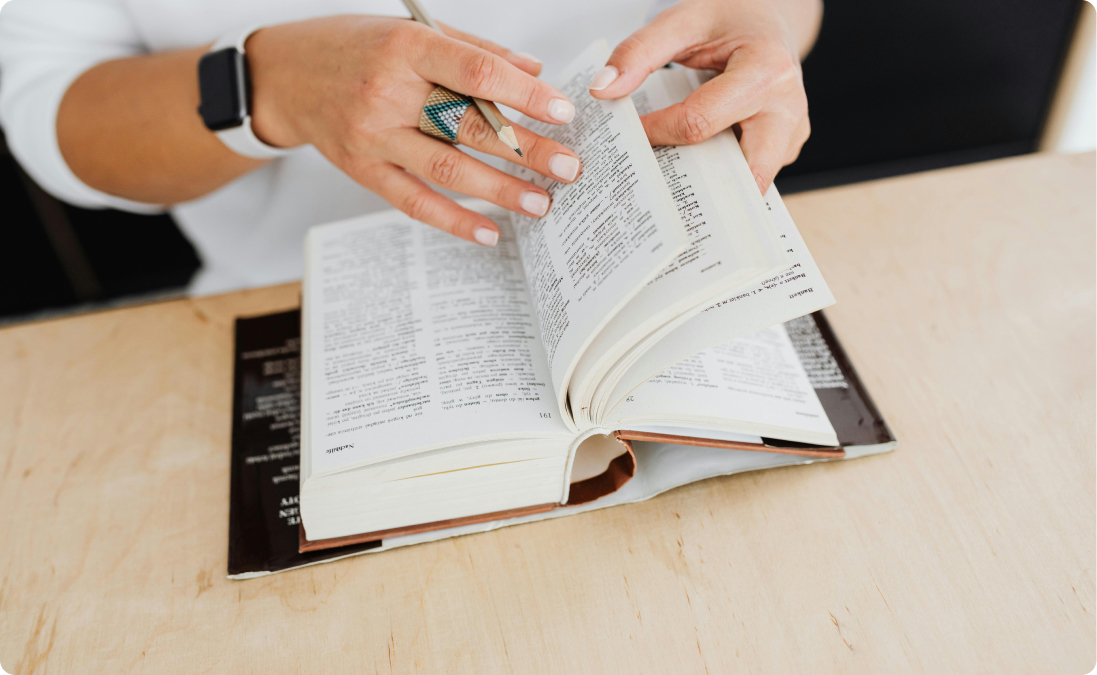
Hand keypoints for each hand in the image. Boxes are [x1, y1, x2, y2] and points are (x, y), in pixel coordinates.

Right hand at [246, 16, 583, 244]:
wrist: (283, 76)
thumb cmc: (352, 47)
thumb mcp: (409, 30)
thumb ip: (472, 49)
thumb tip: (533, 71)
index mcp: (405, 48)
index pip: (476, 72)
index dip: (524, 94)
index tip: (562, 112)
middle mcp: (387, 93)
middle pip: (469, 126)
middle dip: (526, 150)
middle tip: (568, 167)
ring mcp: (372, 137)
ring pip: (447, 170)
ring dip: (500, 190)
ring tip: (541, 201)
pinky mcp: (363, 171)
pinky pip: (414, 202)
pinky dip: (454, 221)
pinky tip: (488, 231)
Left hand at [588, 0, 820, 193]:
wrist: (770, 19)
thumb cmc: (731, 18)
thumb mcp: (682, 21)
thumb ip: (639, 52)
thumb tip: (603, 90)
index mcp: (766, 71)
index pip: (699, 122)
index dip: (657, 132)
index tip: (630, 132)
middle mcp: (787, 108)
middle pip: (739, 172)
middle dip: (697, 185)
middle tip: (655, 181)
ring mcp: (793, 132)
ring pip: (749, 183)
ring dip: (711, 186)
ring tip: (675, 175)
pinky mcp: (788, 146)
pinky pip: (752, 174)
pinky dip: (722, 174)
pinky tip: (698, 163)